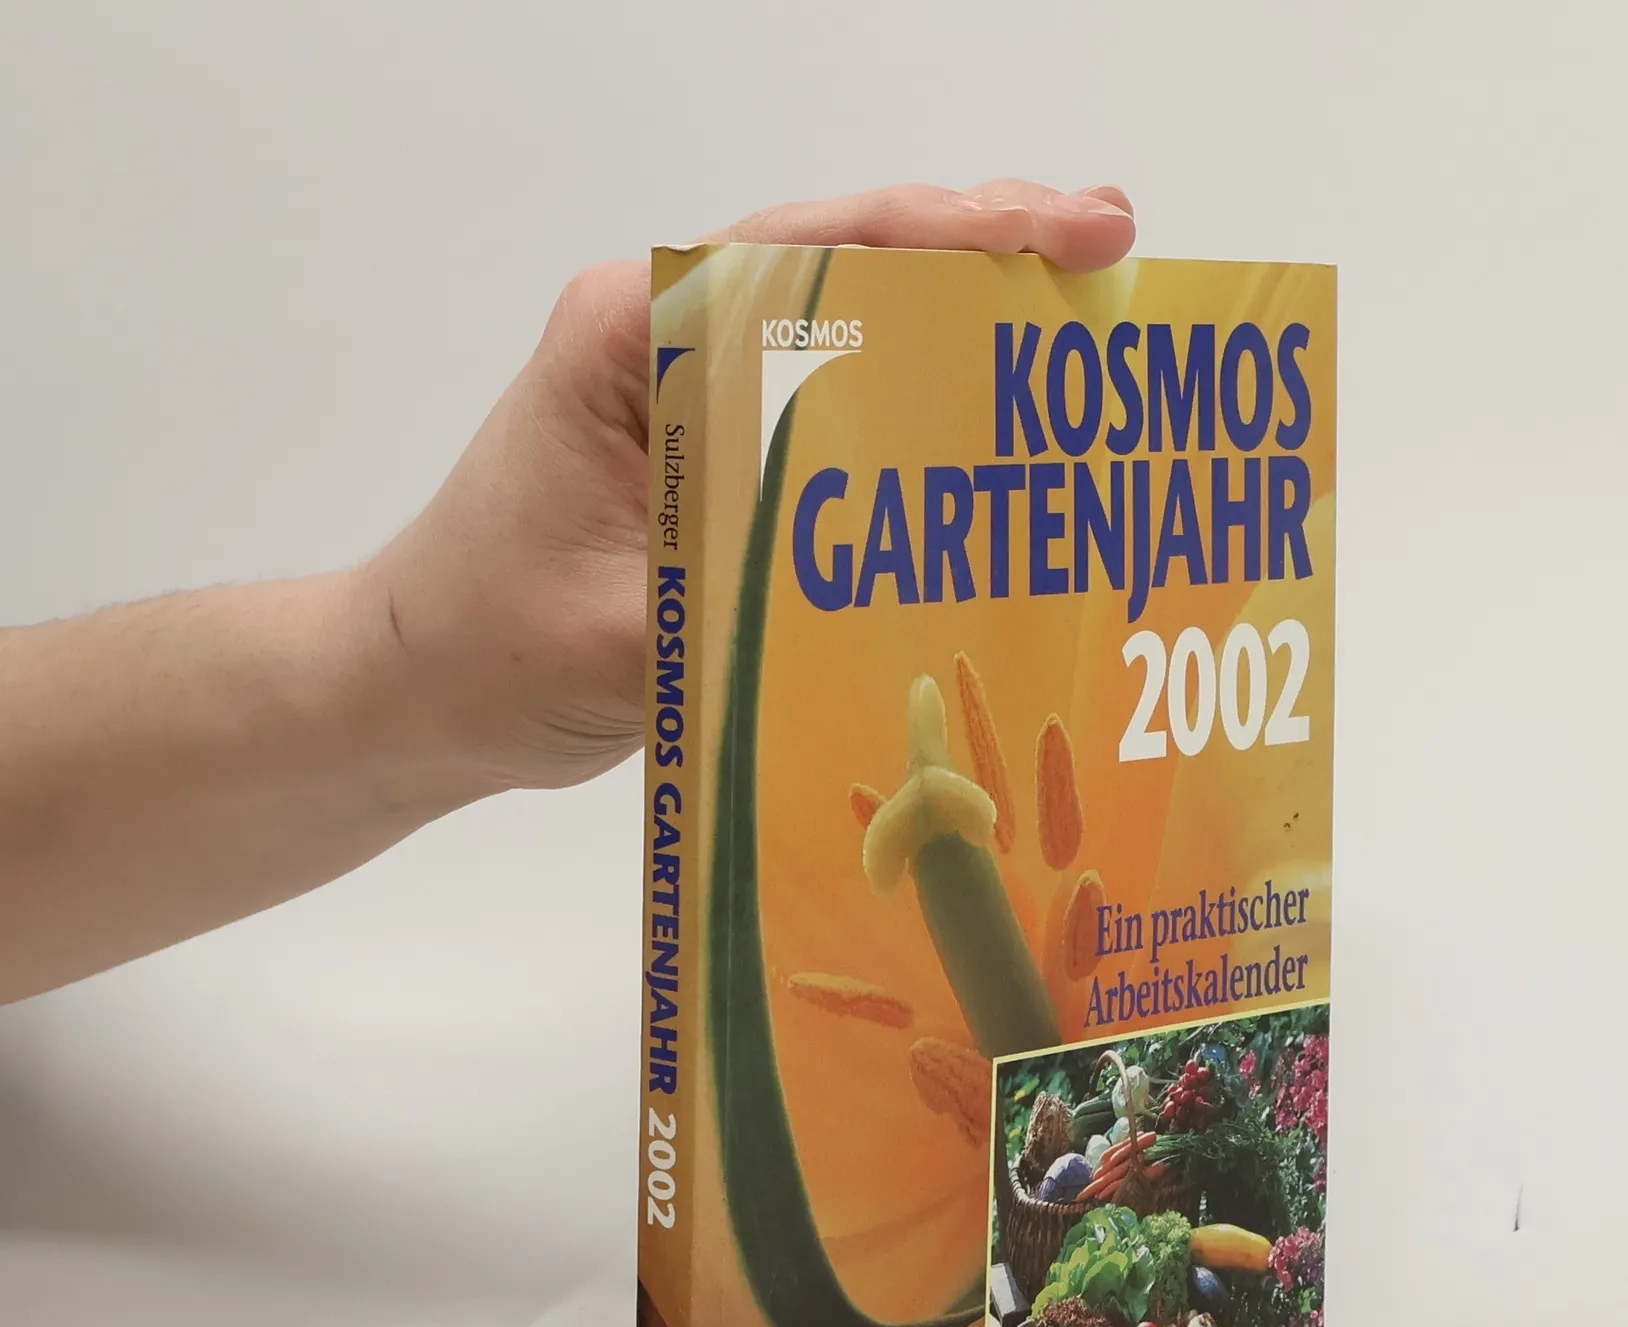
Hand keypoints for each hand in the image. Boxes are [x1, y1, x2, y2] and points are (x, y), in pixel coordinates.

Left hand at [364, 180, 1136, 798]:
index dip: (943, 235)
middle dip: (981, 249)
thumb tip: (886, 611)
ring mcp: (690, 393)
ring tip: (1079, 308)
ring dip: (960, 314)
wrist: (416, 690)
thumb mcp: (616, 641)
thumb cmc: (483, 651)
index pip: (804, 251)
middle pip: (843, 261)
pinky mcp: (713, 455)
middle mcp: (663, 340)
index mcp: (628, 338)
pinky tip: (997, 420)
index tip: (1057, 233)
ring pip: (847, 323)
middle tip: (1109, 248)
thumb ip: (737, 612)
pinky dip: (920, 399)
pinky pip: (833, 406)